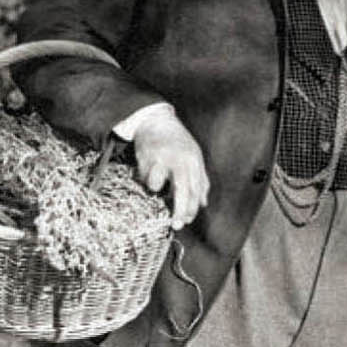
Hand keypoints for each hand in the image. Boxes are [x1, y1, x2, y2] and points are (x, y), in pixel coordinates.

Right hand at [133, 111, 208, 228]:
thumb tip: (203, 203)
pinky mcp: (144, 158)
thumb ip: (201, 181)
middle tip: (177, 225)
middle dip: (179, 210)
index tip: (186, 220)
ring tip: (155, 183)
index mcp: (194, 161)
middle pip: (182, 190)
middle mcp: (179, 160)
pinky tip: (147, 171)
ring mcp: (161, 158)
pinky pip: (143, 178)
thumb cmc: (178, 143)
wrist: (156, 121)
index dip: (191, 208)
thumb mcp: (195, 158)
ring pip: (155, 185)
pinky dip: (144, 179)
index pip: (196, 190)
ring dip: (154, 189)